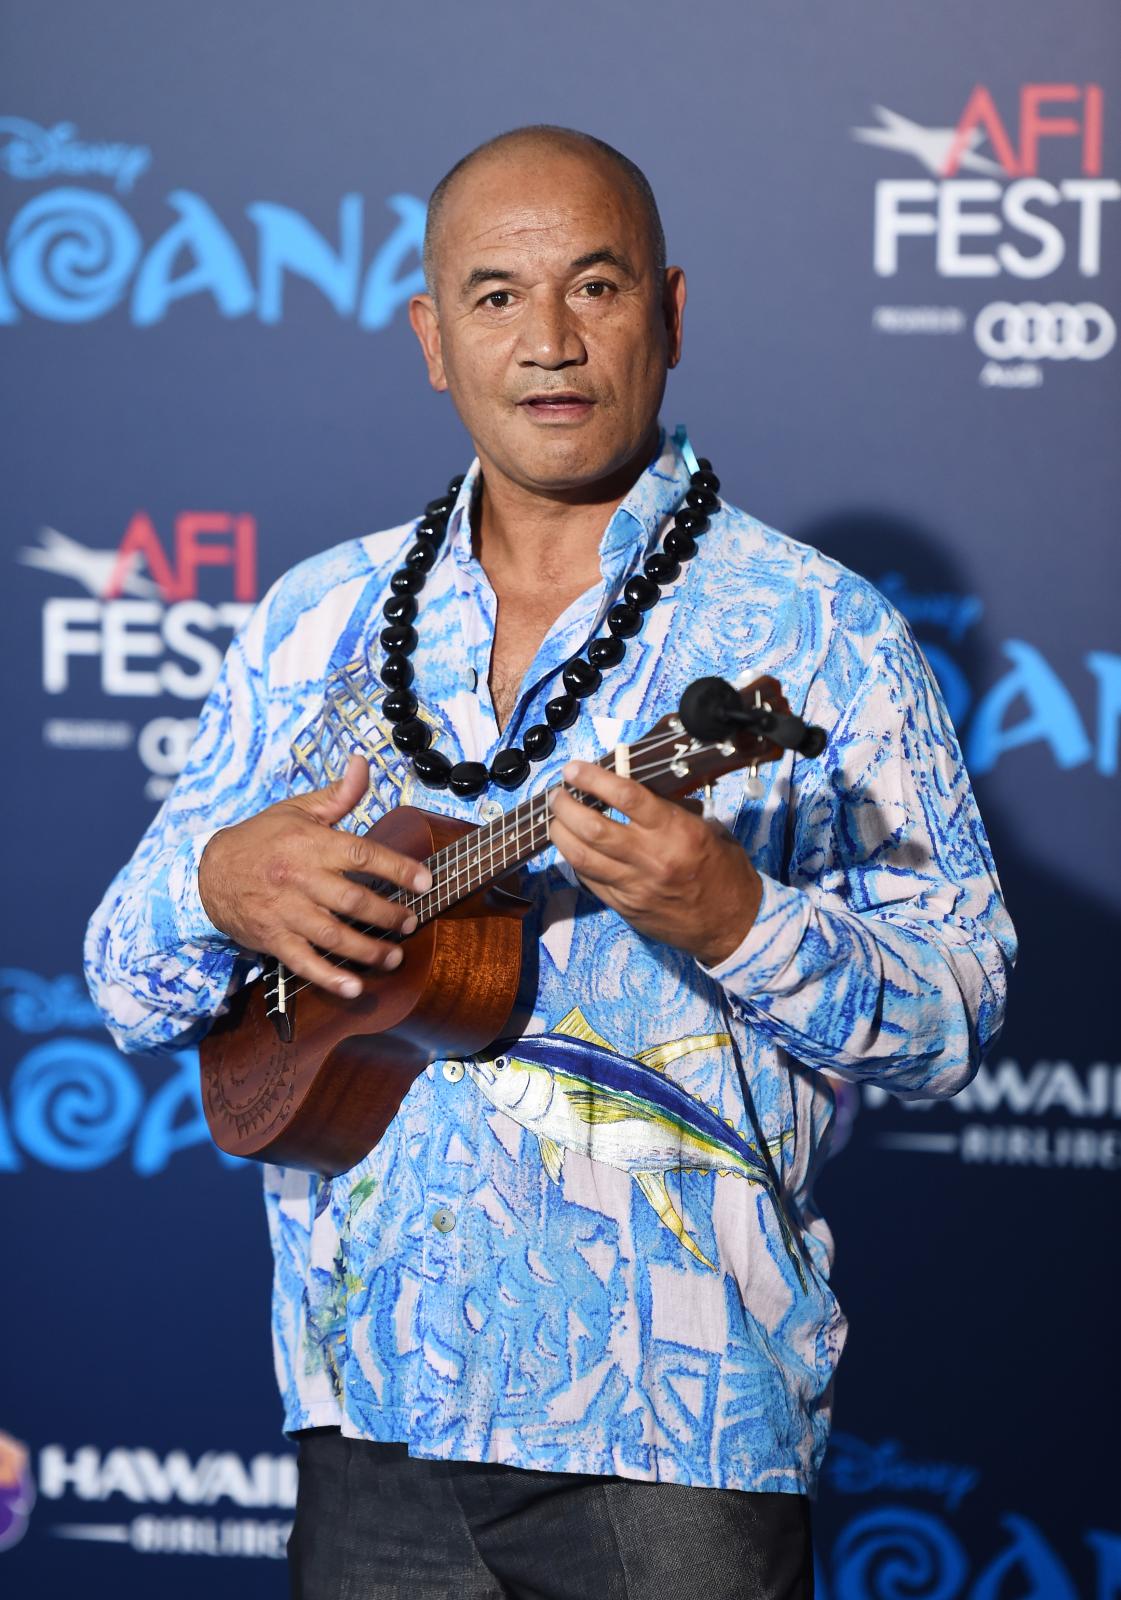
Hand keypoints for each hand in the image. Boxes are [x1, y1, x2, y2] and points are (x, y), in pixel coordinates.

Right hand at [198, 755, 431, 998]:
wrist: (208, 874)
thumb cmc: (261, 839)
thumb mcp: (297, 811)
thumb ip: (337, 794)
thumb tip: (362, 762)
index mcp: (309, 844)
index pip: (360, 854)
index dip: (397, 868)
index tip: (425, 880)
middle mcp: (299, 879)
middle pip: (352, 901)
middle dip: (388, 915)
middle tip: (412, 922)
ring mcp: (285, 912)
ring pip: (333, 936)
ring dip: (368, 950)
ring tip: (394, 957)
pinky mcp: (273, 939)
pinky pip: (305, 963)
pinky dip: (330, 978)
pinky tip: (354, 988)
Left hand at [549, 761, 761, 966]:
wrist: (733, 924)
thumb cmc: (724, 870)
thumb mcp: (707, 828)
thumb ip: (670, 808)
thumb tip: (634, 788)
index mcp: (676, 831)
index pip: (626, 796)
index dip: (593, 778)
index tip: (574, 769)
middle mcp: (652, 858)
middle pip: (593, 828)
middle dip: (566, 806)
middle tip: (557, 794)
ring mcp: (635, 886)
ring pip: (582, 857)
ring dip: (561, 834)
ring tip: (556, 820)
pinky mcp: (625, 908)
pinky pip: (590, 881)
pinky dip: (575, 861)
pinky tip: (571, 848)